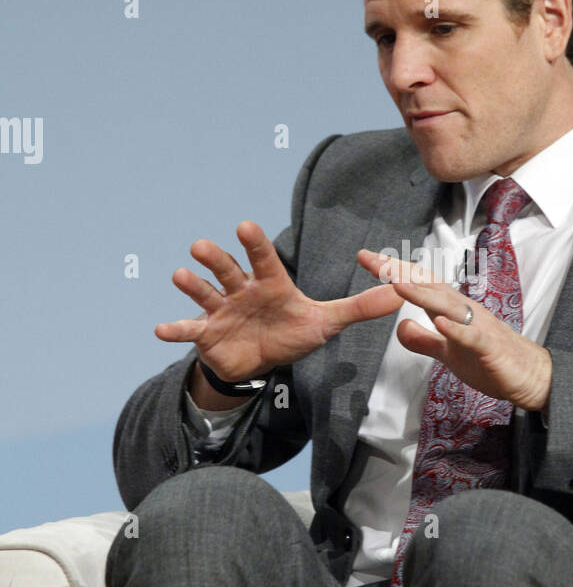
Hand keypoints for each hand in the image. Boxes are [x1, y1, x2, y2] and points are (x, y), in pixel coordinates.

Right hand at [155, 221, 403, 381]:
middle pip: (228, 270)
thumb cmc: (291, 331)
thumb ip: (359, 307)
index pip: (264, 261)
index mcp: (269, 284)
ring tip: (180, 275)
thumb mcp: (326, 321)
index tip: (245, 226)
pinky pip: (190, 330)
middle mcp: (241, 291)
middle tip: (202, 246)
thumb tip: (398, 294)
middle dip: (216, 259)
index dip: (256, 246)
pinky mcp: (207, 335)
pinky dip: (175, 330)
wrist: (262, 360)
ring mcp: (221, 311)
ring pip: (205, 294)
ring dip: (192, 285)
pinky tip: (159, 331)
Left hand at [356, 248, 552, 412]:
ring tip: (395, 282)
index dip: (392, 271)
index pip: (418, 284)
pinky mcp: (490, 347)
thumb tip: (400, 326)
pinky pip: (471, 337)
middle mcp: (464, 310)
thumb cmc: (491, 360)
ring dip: (421, 293)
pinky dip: (456, 330)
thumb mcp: (447, 353)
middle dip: (399, 272)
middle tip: (371, 259)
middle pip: (428, 285)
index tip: (366, 259)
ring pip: (447, 306)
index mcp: (452, 310)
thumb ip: (423, 340)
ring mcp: (478, 327)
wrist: (531, 376)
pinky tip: (439, 324)